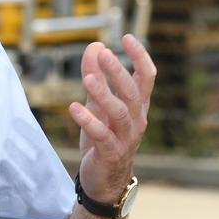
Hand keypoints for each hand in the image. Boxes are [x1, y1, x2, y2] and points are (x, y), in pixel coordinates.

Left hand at [69, 34, 156, 203]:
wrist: (104, 180)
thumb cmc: (103, 138)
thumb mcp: (97, 104)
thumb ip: (97, 76)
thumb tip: (96, 46)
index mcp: (136, 107)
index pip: (146, 79)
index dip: (140, 57)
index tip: (127, 37)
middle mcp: (136, 120)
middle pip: (132, 93)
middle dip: (118, 73)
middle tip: (104, 53)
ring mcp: (125, 138)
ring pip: (120, 113)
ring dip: (104, 94)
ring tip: (87, 78)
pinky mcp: (110, 153)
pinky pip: (102, 135)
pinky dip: (89, 121)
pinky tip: (73, 108)